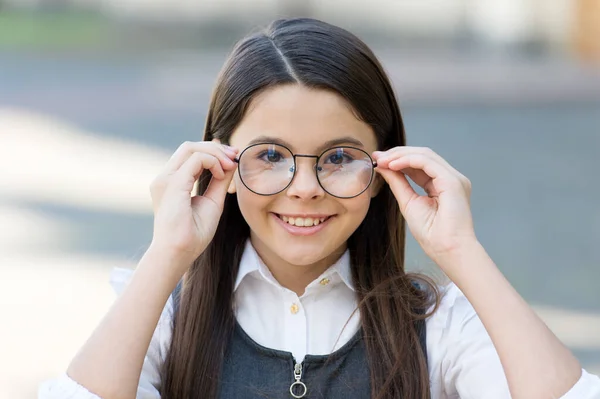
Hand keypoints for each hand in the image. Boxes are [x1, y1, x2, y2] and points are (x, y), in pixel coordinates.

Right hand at [149, 140, 237, 272]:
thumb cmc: (193, 235)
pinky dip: (213, 161)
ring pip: (190, 147)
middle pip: (189, 146)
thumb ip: (219, 181)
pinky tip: (222, 173)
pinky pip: (196, 159)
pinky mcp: (173, 183)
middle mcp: (165, 178)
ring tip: (229, 165)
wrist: (179, 253)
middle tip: (234, 156)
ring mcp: (166, 179)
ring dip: (215, 152)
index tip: (232, 157)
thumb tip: (231, 162)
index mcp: (171, 183)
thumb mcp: (212, 202)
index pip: (189, 155)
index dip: (212, 151)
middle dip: (215, 147)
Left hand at [373, 147, 476, 264]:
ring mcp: (454, 178)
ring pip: (425, 155)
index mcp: (442, 184)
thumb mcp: (408, 202)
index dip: (398, 159)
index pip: (419, 164)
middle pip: (422, 155)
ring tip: (383, 160)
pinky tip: (393, 165)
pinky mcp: (452, 181)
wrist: (447, 250)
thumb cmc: (432, 234)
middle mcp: (450, 178)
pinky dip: (408, 160)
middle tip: (378, 156)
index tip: (378, 159)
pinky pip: (427, 162)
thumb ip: (397, 183)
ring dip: (400, 155)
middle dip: (398, 154)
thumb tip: (383, 166)